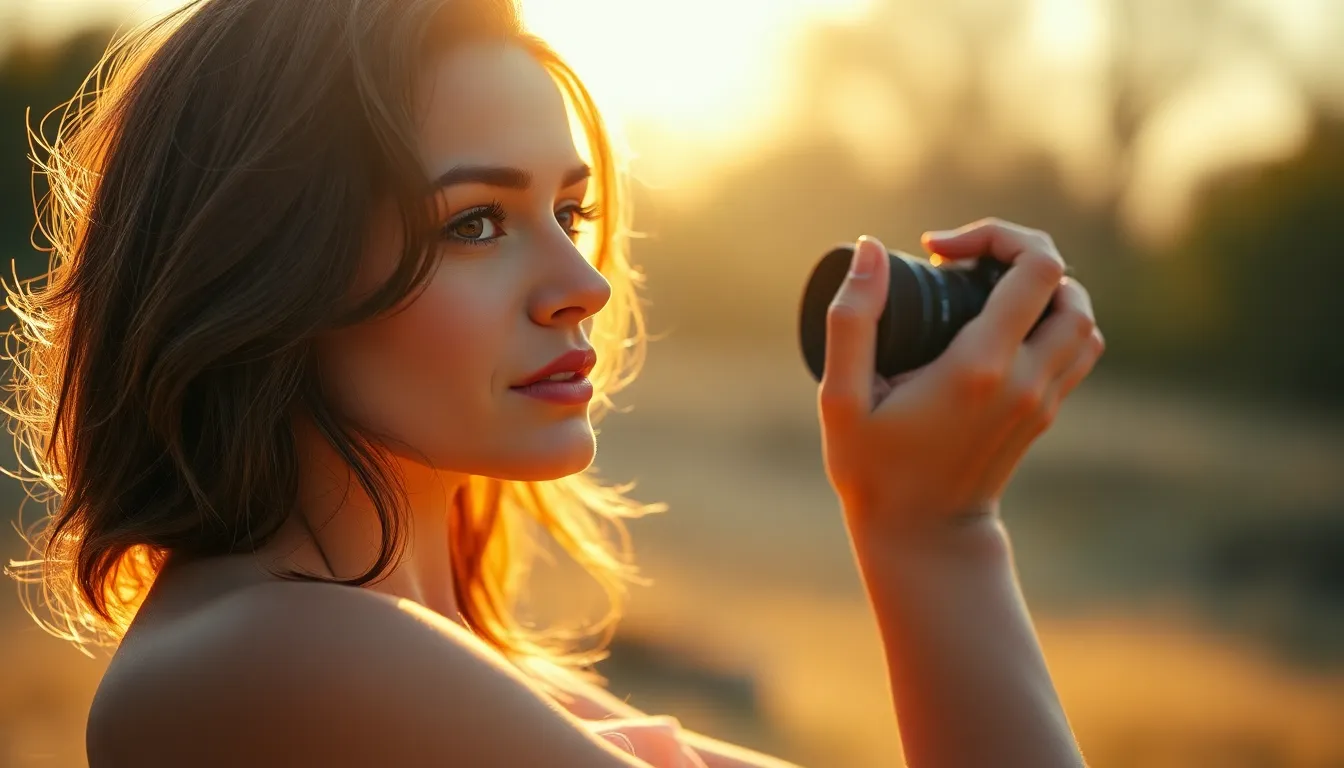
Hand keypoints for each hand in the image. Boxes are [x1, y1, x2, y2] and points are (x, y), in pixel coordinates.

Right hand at [817, 219, 1104, 543]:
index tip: (938, 252)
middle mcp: (1027, 378)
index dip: (995, 236)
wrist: (922, 537)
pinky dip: (1051, 320)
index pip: (1036, 267)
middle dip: (1017, 255)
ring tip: (984, 294)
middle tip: (960, 267)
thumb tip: (870, 248)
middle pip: (1068, 285)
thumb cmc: (872, 469)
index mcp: (981, 366)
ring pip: (1082, 316)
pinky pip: (1077, 347)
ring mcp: (1044, 399)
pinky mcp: (1047, 413)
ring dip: (1042, 289)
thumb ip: (852, 319)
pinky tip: (1000, 327)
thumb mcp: (841, 398)